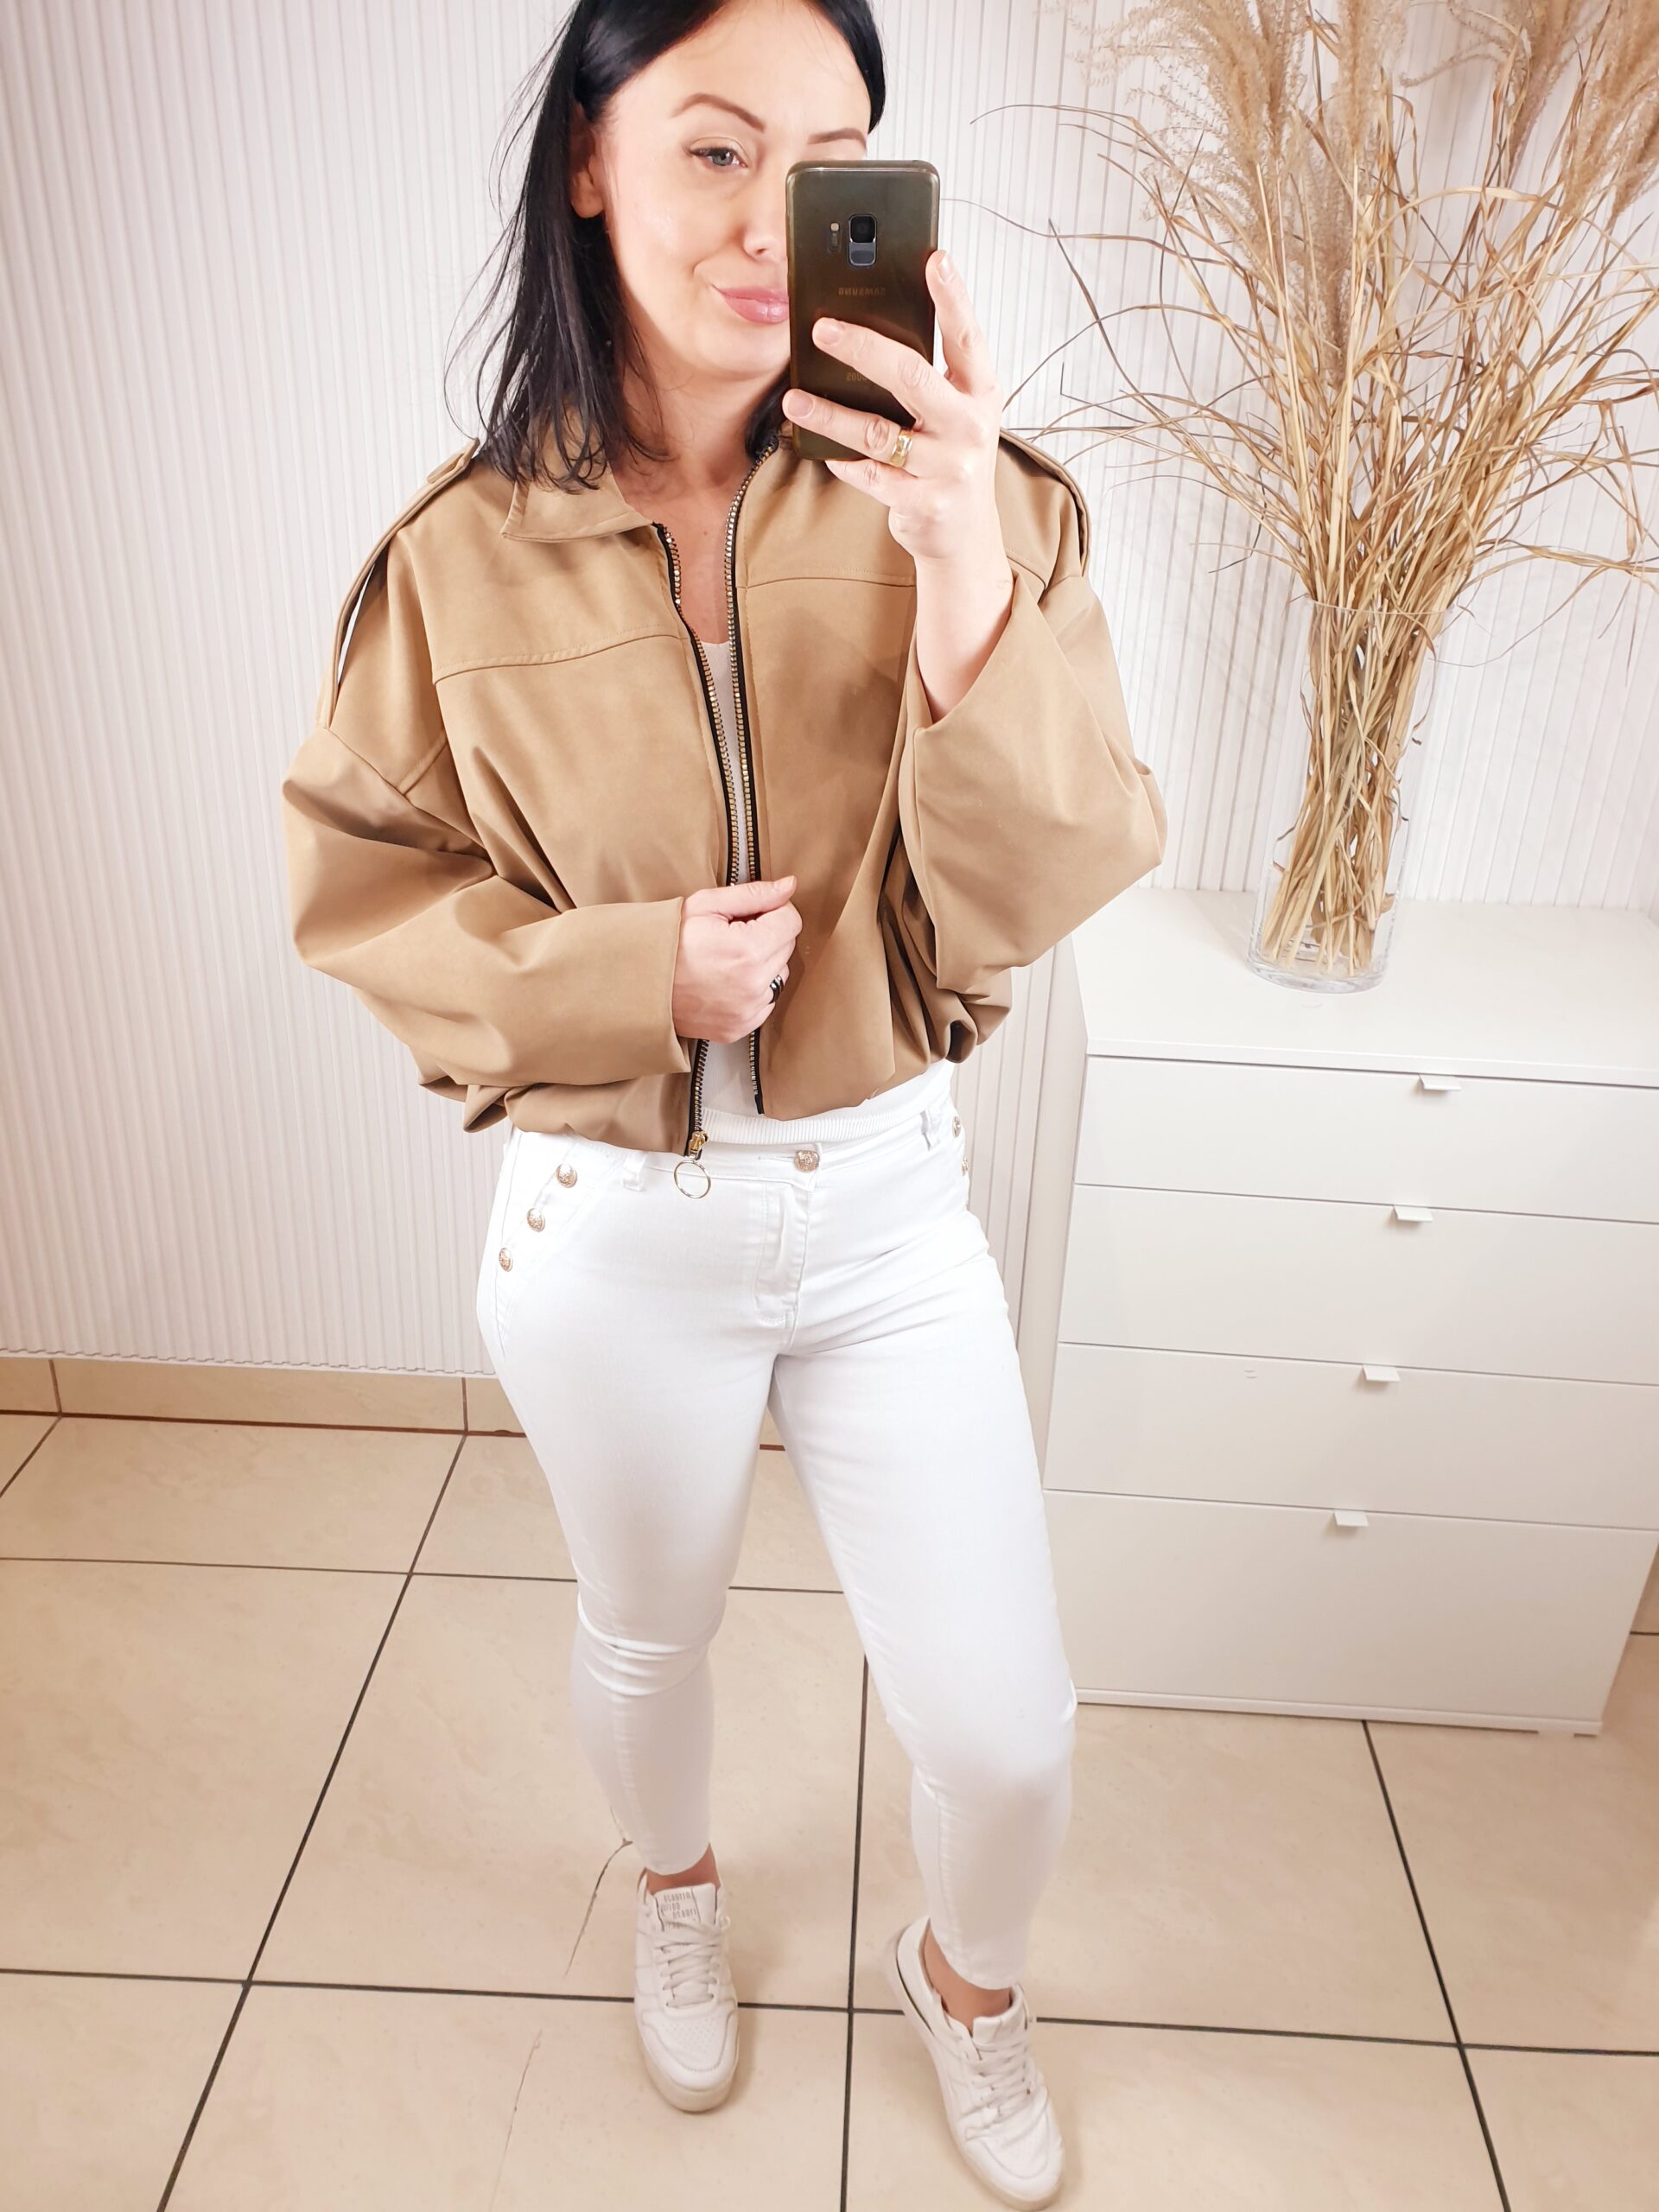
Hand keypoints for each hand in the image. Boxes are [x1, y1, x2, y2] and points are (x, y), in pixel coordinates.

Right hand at [671, 875, 800, 1045]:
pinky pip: (766, 1001)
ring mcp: (748, 1010)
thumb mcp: (705, 906)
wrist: (640, 985)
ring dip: (764, 963)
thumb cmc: (668, 942)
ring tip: (728, 959)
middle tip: (734, 934)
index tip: (752, 913)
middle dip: (767, 935)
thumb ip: (753, 894)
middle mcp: (753, 984)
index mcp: (747, 949)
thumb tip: (790, 886)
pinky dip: (754, 989)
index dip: (774, 910)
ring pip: (780, 974)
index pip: (792, 920)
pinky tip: (726, 981)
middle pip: (787, 946)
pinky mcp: (742, 1026)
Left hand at [780, 248, 1005, 569]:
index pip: (966, 336)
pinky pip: (870, 476)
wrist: (966, 536)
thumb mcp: (956, 412)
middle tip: (822, 329)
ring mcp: (947, 467)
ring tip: (794, 399)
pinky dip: (843, 461)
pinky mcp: (923, 502)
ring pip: (877, 433)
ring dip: (830, 414)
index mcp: (981, 392)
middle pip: (912, 376)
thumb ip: (930, 377)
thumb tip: (869, 329)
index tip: (934, 259)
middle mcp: (969, 426)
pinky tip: (822, 449)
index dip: (953, 296)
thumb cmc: (951, 458)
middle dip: (864, 348)